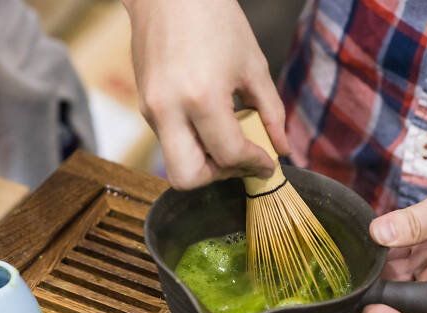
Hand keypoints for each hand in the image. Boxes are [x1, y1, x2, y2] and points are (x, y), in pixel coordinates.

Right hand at [123, 0, 289, 189]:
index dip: (254, 164)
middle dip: (219, 177)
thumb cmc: (214, 19)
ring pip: (175, 163)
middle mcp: (168, 109)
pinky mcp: (144, 105)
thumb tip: (283, 149)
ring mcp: (150, 109)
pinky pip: (169, 141)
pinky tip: (212, 121)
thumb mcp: (253, 66)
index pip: (228, 155)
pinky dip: (193, 143)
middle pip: (187, 178)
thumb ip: (271, 113)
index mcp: (200, 97)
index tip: (268, 163)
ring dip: (205, 162)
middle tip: (241, 161)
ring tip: (229, 136)